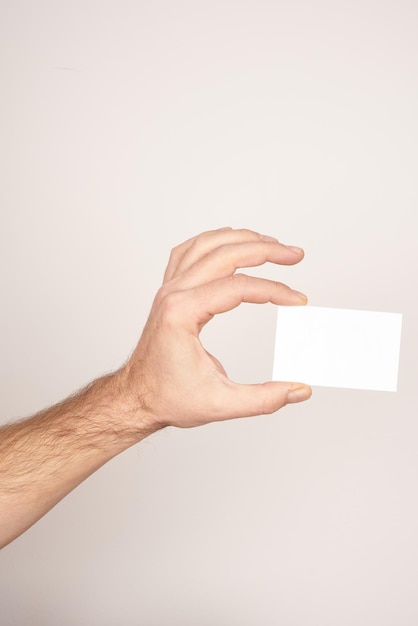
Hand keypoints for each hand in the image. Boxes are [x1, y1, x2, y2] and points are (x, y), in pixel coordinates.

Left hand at [121, 227, 311, 429]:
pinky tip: (231, 243)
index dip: (274, 290)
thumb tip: (300, 390)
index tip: (298, 301)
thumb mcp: (220, 405)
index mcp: (181, 314)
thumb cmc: (168, 398)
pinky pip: (189, 252)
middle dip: (265, 250)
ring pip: (206, 245)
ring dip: (242, 239)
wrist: (135, 397)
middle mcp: (172, 294)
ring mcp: (168, 289)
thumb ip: (264, 399)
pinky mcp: (169, 291)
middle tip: (294, 255)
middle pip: (224, 254)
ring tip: (272, 244)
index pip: (238, 287)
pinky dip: (214, 241)